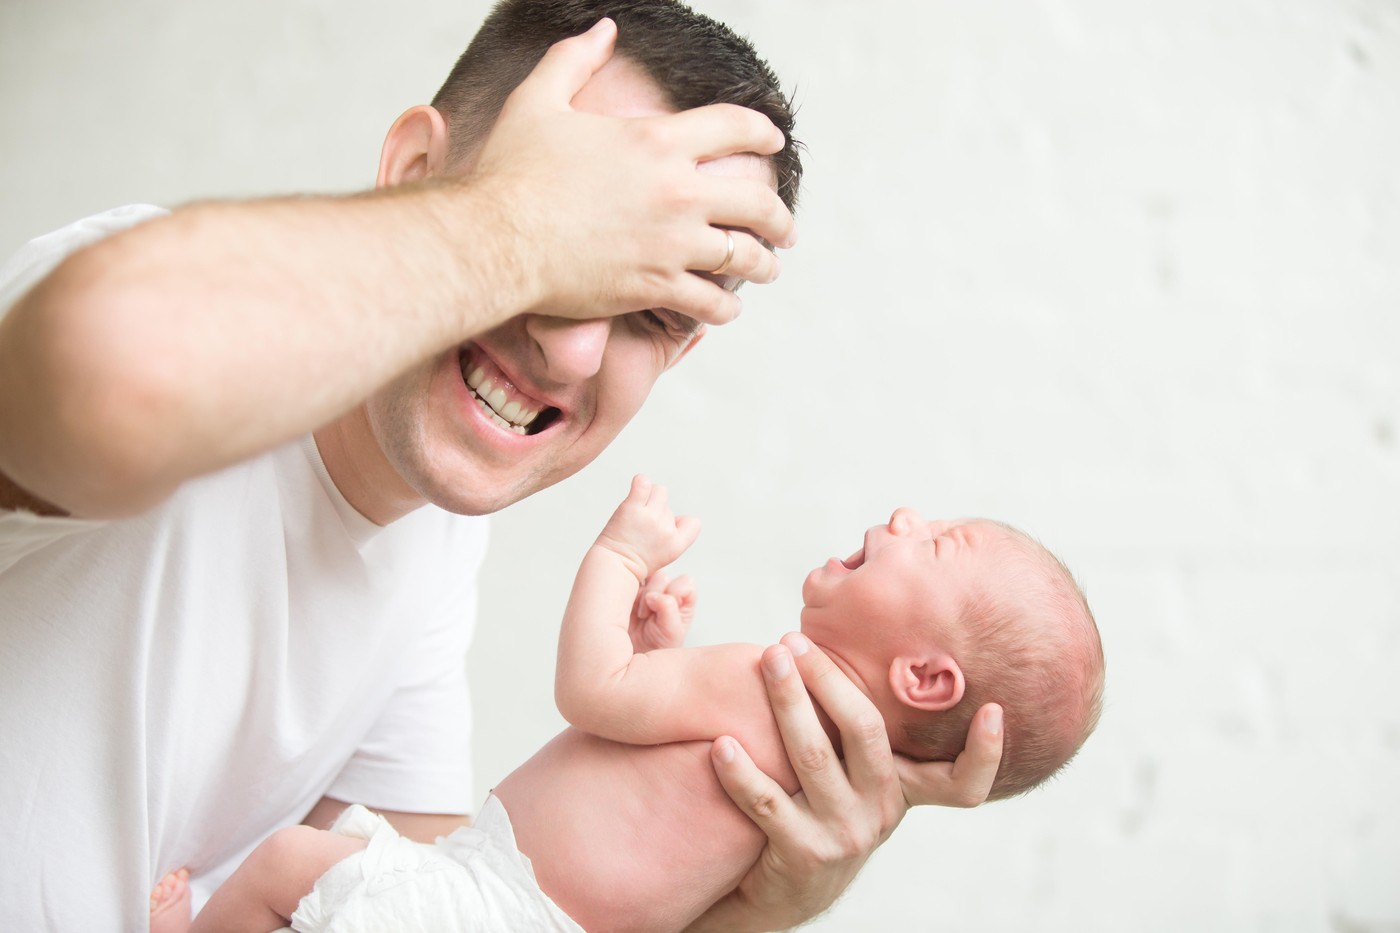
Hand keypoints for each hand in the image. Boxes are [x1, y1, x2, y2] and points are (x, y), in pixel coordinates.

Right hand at [467, 18, 796, 326]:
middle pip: (756, 202)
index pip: (735, 127)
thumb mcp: (540, 100)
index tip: (774, 144)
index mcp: (657, 140)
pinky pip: (710, 301)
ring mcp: (671, 243)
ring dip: (763, 264)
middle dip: (780, 218)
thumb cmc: (511, 172)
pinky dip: (725, 306)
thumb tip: (604, 29)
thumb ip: (575, 59)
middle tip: (786, 229)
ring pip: (743, 256)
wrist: (496, 239)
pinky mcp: (655, 286)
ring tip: (769, 268)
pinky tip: (728, 307)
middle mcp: (677, 191)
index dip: (762, 133)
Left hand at [596, 475, 699, 581]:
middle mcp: (665, 530)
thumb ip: (676, 536)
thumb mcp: (665, 556)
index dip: (678, 523)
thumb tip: (678, 517)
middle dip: (655, 511)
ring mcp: (650, 517)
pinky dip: (640, 482)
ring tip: (636, 508)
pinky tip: (636, 490)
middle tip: (639, 526)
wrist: (612, 566)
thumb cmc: (633, 562)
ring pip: (659, 491)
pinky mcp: (633, 507)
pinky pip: (643, 482)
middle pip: (668, 505)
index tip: (662, 531)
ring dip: (648, 496)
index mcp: (676, 544)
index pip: (693, 523)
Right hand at [629, 571, 696, 652]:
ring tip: (638, 614)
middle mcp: (663, 594)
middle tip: (647, 615)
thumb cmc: (657, 649)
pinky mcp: (626, 592)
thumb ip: (669, 611)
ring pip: (643, 576)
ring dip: (640, 594)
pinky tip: (626, 605)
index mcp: (682, 602)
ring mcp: (643, 592)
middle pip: (662, 577)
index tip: (665, 607)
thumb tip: (655, 595)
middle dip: (654, 594)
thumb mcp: (671, 633)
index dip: (676, 591)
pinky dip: (625, 590)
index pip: (685, 583)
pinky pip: (625, 581)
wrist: (632, 661)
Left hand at [689, 633, 1003, 931]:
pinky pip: (768, 803)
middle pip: (865, 733)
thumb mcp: (853, 779)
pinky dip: (743, 770)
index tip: (996, 711)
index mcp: (901, 788)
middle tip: (793, 640)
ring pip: (814, 758)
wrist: (782, 889)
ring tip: (765, 662)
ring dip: (787, 703)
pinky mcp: (801, 856)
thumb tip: (846, 640)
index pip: (963, 783)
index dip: (986, 753)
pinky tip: (721, 742)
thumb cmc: (815, 809)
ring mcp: (843, 835)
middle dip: (828, 678)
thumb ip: (858, 731)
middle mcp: (880, 812)